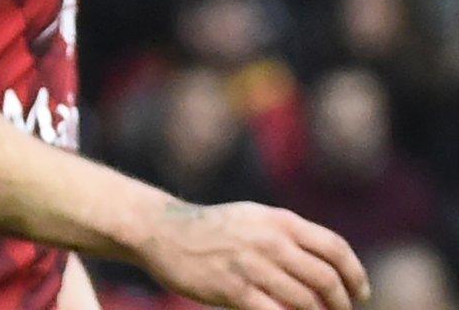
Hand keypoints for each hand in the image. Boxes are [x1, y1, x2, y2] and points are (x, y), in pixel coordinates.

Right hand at [132, 201, 369, 309]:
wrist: (161, 231)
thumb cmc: (214, 230)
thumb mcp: (255, 220)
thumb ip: (290, 237)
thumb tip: (332, 268)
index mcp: (280, 221)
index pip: (335, 249)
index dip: (356, 275)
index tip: (360, 294)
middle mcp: (269, 240)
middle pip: (325, 279)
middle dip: (341, 303)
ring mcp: (250, 265)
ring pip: (305, 301)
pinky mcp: (232, 289)